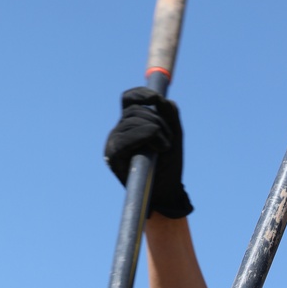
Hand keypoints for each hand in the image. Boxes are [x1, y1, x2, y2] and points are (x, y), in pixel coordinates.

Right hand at [104, 88, 193, 218]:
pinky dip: (146, 135)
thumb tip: (160, 98)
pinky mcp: (113, 155)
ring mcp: (113, 143)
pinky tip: (158, 147)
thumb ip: (170, 114)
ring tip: (164, 149)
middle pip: (135, 110)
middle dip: (159, 121)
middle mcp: (117, 132)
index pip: (129, 98)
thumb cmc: (169, 166)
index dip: (142, 94)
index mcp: (129, 125)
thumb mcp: (174, 135)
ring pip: (134, 120)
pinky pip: (127, 136)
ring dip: (157, 130)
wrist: (166, 193)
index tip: (157, 98)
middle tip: (168, 142)